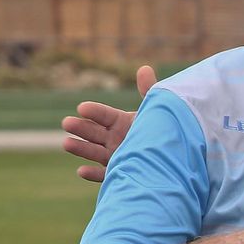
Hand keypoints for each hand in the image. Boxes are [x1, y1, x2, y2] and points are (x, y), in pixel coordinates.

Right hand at [62, 64, 155, 182]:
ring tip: (66, 143)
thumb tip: (144, 68)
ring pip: (95, 152)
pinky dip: (92, 174)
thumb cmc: (165, 132)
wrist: (176, 160)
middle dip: (81, 128)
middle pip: (95, 132)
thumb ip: (149, 91)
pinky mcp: (118, 173)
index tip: (82, 107)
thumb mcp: (157, 110)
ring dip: (81, 148)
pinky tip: (81, 171)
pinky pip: (104, 175)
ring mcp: (115, 156)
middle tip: (66, 123)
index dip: (94, 111)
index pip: (105, 115)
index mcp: (122, 122)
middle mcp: (116, 139)